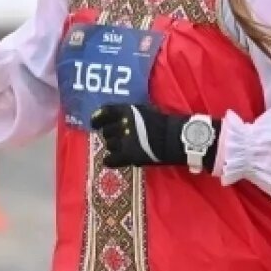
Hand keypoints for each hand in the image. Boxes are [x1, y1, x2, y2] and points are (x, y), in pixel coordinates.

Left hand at [91, 104, 218, 170]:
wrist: (175, 138)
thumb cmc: (164, 123)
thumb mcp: (146, 111)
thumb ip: (130, 114)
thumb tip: (117, 118)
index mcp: (127, 111)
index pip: (105, 112)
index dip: (97, 118)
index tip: (94, 124)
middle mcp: (123, 124)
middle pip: (106, 131)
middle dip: (111, 135)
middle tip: (119, 139)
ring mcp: (124, 141)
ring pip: (109, 145)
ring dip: (113, 147)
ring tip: (122, 149)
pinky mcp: (128, 156)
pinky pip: (110, 160)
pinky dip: (110, 160)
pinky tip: (113, 160)